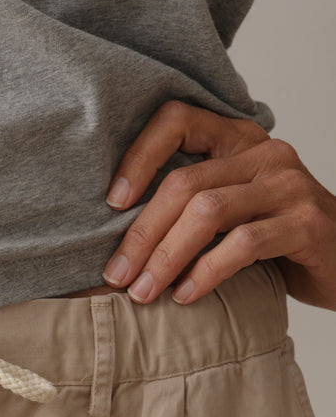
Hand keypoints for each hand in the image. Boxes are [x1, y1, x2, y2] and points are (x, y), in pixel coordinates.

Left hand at [100, 99, 335, 311]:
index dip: (138, 156)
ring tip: (143, 292)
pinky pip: (243, 244)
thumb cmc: (276, 242)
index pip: (177, 120)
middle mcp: (265, 153)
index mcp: (238, 140)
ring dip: (166, 257)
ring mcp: (288, 185)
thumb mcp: (230, 214)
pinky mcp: (305, 223)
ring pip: (208, 211)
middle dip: (141, 233)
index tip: (111, 203)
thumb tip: (117, 242)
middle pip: (184, 182)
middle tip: (116, 275)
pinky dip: (206, 272)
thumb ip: (189, 208)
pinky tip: (185, 296)